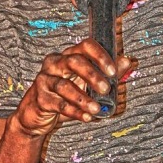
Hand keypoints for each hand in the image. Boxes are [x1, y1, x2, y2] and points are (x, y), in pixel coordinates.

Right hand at [14, 39, 130, 135]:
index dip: (100, 56)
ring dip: (83, 98)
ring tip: (96, 109)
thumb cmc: (63, 96)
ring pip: (64, 85)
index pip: (85, 46)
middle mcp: (55, 63)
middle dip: (92, 75)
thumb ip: (106, 73)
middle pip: (73, 62)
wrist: (36, 115)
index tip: (112, 71)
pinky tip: (86, 117)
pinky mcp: (40, 98)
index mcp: (68, 55)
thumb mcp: (86, 84)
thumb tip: (127, 61)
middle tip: (105, 89)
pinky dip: (74, 111)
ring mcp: (45, 80)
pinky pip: (58, 104)